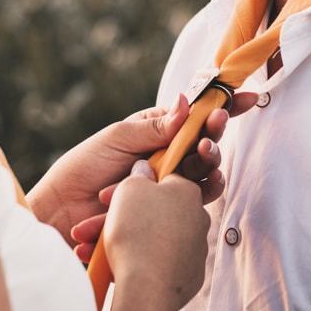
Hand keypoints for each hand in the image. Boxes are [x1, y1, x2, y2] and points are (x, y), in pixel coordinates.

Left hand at [27, 92, 256, 244]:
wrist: (62, 210)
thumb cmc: (84, 167)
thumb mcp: (118, 138)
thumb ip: (156, 126)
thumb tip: (187, 102)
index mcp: (158, 133)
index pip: (196, 118)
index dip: (223, 107)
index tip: (248, 97)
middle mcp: (168, 159)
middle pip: (206, 148)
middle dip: (214, 139)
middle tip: (211, 134)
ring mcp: (168, 186)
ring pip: (205, 177)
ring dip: (208, 165)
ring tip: (202, 157)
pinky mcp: (165, 212)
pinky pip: (190, 205)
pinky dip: (191, 196)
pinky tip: (193, 187)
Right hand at [103, 172, 210, 310]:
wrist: (148, 288)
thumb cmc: (138, 231)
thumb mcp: (130, 189)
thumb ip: (138, 175)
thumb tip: (144, 169)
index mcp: (188, 192)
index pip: (163, 180)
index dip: (136, 187)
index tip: (115, 197)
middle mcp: (198, 218)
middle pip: (157, 212)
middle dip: (125, 219)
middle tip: (94, 228)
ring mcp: (196, 249)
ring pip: (154, 240)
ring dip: (126, 243)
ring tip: (92, 251)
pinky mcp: (190, 276)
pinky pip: (161, 264)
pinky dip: (141, 265)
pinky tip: (116, 270)